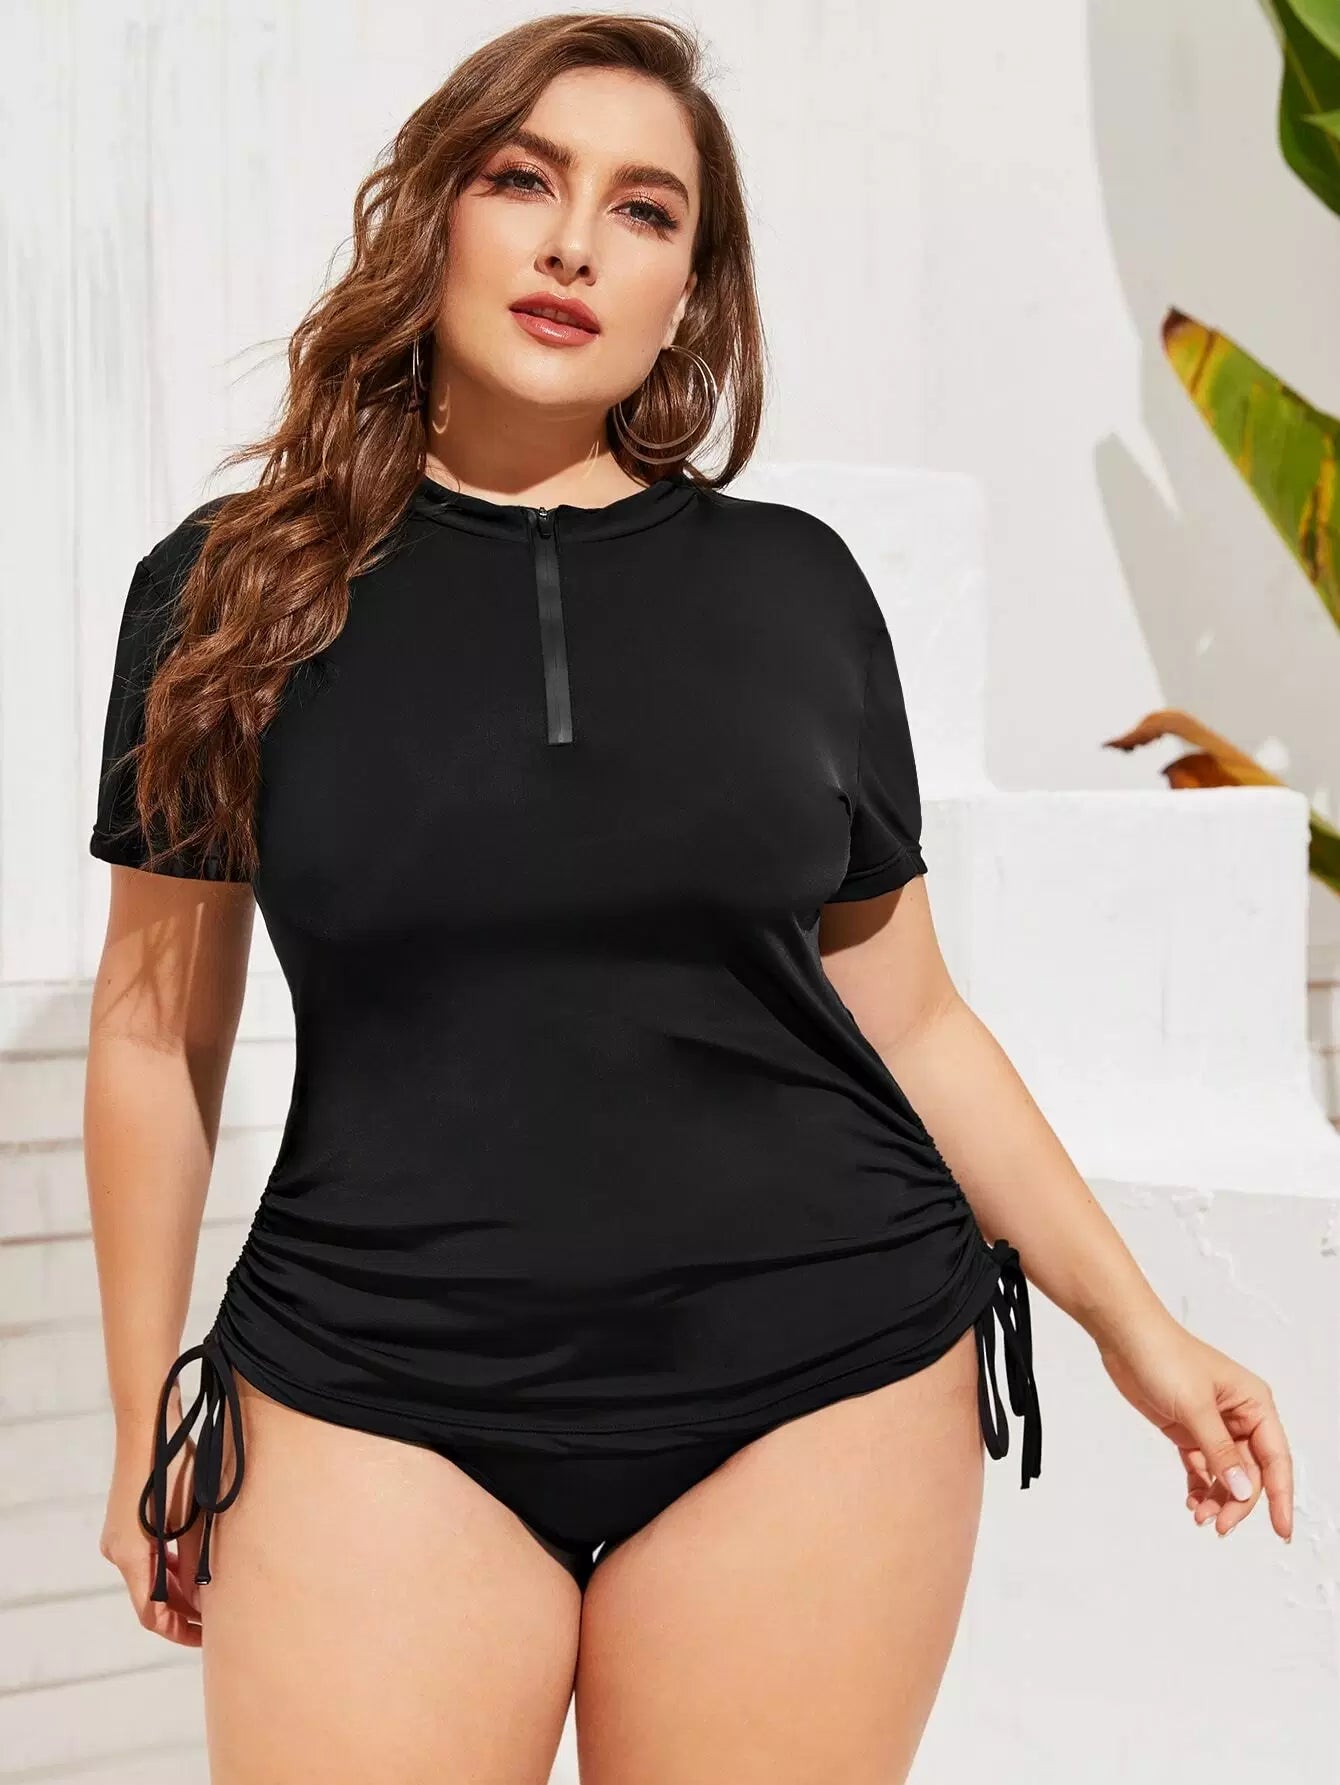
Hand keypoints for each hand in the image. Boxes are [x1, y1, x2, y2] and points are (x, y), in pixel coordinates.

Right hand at [100, 1434, 202, 1645]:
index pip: (151, 1614)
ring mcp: (121, 1535)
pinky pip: (149, 1554)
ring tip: (213, 1594)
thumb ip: (196, 1564)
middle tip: (218, 1618)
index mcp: (130, 1556)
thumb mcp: (191, 1520)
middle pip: (151, 1596)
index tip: (208, 1638)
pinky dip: (170, 1564)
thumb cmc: (172, 1469)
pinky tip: (195, 1563)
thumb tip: (206, 1603)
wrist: (151, 1424)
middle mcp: (119, 1550)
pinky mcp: (128, 1520)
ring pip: (151, 1575)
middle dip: (183, 1610)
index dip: (179, 1631)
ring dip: (178, 1586)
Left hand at [1096, 1316, 1292, 1541]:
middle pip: (1249, 1473)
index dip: (1280, 1497)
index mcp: (1254, 1404)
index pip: (1276, 1459)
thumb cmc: (1165, 1356)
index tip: (1281, 1531)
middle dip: (1237, 1502)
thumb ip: (1220, 1451)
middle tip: (1219, 1526)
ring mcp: (1212, 1425)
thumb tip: (1242, 1490)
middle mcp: (1239, 1416)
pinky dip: (1200, 1487)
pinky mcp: (1188, 1430)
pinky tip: (1193, 1502)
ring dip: (1217, 1499)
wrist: (1125, 1337)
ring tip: (1200, 1517)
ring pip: (1226, 1474)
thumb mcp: (1195, 1407)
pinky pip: (1203, 1467)